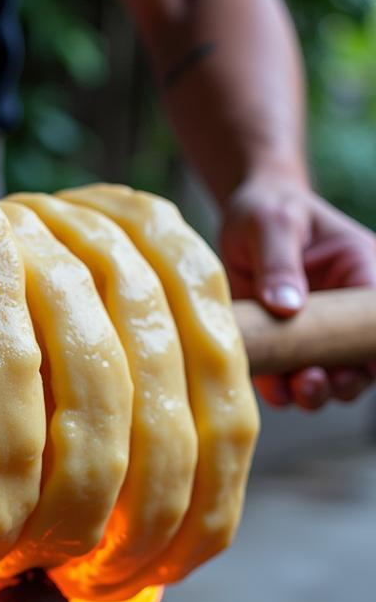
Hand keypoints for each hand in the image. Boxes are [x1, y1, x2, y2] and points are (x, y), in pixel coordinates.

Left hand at [220, 174, 375, 409]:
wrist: (238, 221)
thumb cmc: (267, 210)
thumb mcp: (272, 224)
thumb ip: (279, 263)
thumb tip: (287, 307)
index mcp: (361, 271)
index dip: (373, 345)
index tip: (364, 364)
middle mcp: (343, 309)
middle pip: (360, 359)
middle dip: (347, 379)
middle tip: (316, 380)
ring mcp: (313, 332)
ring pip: (328, 378)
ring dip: (316, 391)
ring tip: (300, 386)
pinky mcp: (281, 347)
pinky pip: (285, 381)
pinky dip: (279, 390)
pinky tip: (270, 384)